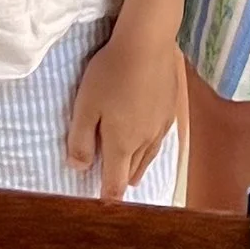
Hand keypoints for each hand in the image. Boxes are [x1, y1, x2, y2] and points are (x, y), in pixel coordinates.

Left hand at [65, 22, 184, 201]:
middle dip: (121, 181)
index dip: (108, 197)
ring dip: (137, 168)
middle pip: (132, 172)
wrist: (148, 43)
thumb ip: (80, 139)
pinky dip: (150, 148)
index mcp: (122, 144)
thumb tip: (78, 168)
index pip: (114, 182)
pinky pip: (159, 140)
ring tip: (132, 175)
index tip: (104, 205)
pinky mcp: (171, 110)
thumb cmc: (111, 73)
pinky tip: (150, 142)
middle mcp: (145, 141)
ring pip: (149, 158)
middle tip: (114, 187)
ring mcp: (161, 126)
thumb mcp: (85, 106)